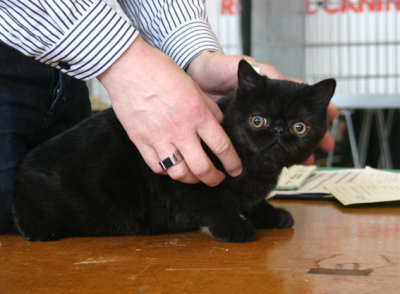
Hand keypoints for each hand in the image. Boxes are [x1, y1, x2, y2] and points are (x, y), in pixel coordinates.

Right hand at [97, 36, 241, 185]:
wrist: (128, 66)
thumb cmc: (161, 71)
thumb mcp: (194, 87)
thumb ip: (209, 109)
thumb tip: (219, 126)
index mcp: (197, 114)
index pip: (222, 147)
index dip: (232, 163)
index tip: (236, 170)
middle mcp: (180, 129)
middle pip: (202, 167)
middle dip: (214, 178)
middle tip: (219, 178)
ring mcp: (159, 137)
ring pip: (179, 173)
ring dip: (192, 179)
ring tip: (196, 176)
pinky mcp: (141, 141)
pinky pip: (157, 166)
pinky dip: (168, 171)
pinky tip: (173, 166)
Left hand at [186, 51, 337, 163]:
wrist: (192, 79)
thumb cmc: (216, 68)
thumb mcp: (242, 66)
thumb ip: (265, 75)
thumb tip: (290, 82)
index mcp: (269, 88)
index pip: (299, 97)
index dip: (317, 106)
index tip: (332, 116)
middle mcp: (265, 105)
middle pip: (294, 121)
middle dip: (313, 135)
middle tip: (327, 147)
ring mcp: (255, 119)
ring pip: (282, 135)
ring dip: (297, 148)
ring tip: (309, 161)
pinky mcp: (241, 131)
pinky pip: (262, 144)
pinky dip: (275, 153)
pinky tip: (284, 162)